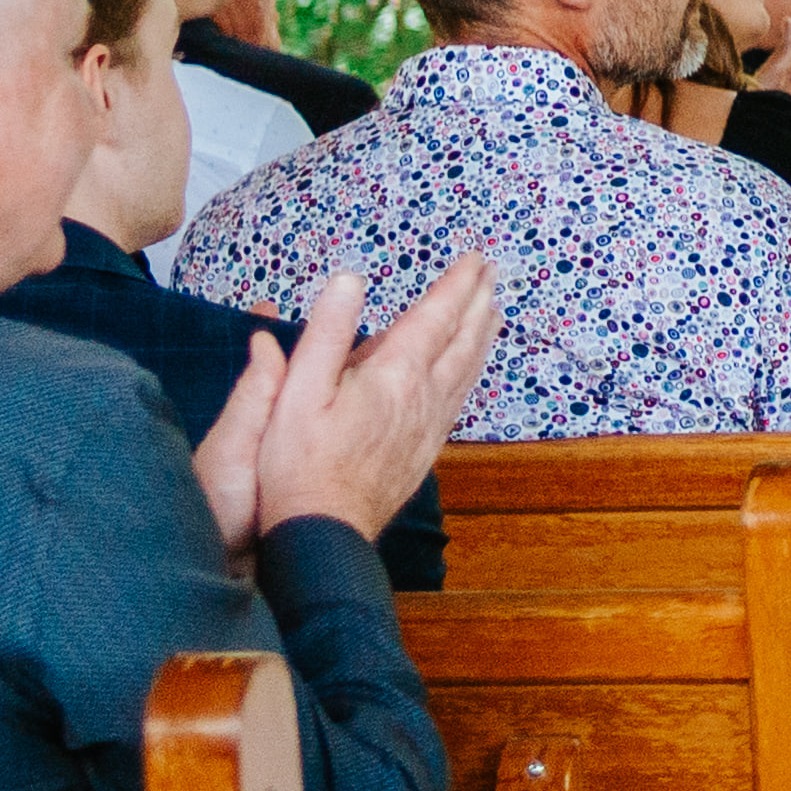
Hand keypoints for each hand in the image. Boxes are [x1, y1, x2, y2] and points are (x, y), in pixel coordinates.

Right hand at [228, 253, 497, 551]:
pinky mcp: (425, 450)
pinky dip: (470, 372)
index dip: (457, 284)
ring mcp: (429, 426)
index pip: (436, 316)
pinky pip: (458, 399)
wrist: (322, 532)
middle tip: (493, 272)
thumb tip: (349, 279)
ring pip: (467, 369)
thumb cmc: (298, 464)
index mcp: (394, 375)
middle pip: (462, 339)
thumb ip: (325, 333)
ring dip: (482, 335)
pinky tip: (468, 372)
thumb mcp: (297, 392)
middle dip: (479, 301)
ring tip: (493, 311)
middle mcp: (423, 397)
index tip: (475, 258)